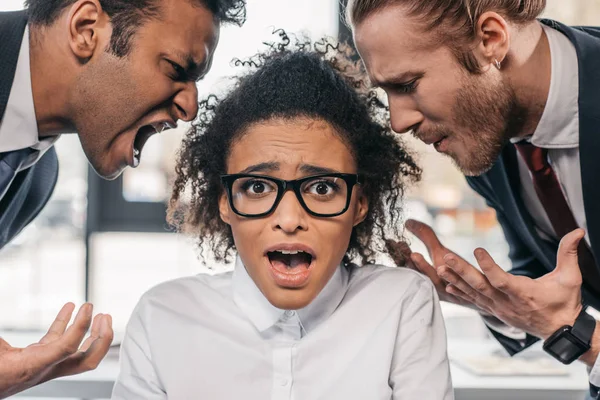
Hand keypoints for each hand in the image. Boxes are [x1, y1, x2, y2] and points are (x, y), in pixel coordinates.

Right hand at [0, 303, 112, 398]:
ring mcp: (42, 363)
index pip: (68, 348)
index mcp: (33, 367)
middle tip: (105, 316)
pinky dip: (66, 323)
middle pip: (87, 360)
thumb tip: (4, 339)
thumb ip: (3, 343)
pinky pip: (57, 340)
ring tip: (97, 311)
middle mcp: (43, 368)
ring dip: (91, 332)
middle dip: (102, 339)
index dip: (80, 327)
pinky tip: (69, 306)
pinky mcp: (35, 357)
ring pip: (78, 352)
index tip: (87, 307)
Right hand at [387, 219, 480, 310]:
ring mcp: (447, 292)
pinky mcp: (463, 297)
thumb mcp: (440, 251)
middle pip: (417, 273)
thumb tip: (408, 221)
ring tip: (416, 257)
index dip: (399, 253)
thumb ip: (425, 235)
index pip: (407, 263)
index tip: (392, 242)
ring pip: (434, 282)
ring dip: (426, 270)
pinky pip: (457, 293)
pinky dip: (452, 287)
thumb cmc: (456, 271)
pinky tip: (446, 277)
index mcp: (424, 274)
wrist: (481, 295)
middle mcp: (432, 284)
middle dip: (411, 263)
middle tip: (407, 252)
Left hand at [437, 229, 584, 339]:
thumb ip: (569, 253)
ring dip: (455, 280)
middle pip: (480, 286)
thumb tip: (577, 231)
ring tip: (439, 268)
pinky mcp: (495, 311)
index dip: (488, 266)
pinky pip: (474, 302)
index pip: (501, 279)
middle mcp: (507, 303)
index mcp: (523, 293)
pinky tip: (447, 286)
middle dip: (461, 271)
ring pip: (473, 293)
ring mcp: (498, 308)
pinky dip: (460, 294)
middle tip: (446, 258)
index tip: (477, 249)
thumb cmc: (565, 302)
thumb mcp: (570, 278)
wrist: (560, 330)